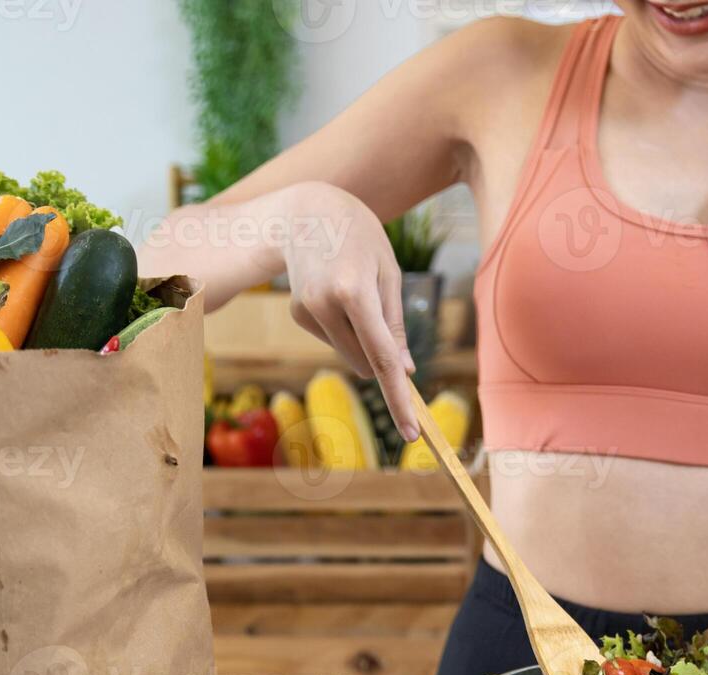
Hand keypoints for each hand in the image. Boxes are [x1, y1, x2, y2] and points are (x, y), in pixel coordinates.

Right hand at [282, 181, 417, 439]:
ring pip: (351, 355)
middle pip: (367, 362)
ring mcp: (305, 311)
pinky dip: (344, 325)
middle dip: (384, 360)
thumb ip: (396, 324)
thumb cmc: (361, 238)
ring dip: (363, 339)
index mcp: (354, 292)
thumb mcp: (389, 273)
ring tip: (356, 289)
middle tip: (389, 325)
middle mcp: (325, 304)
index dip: (398, 399)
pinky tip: (335, 289)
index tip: (411, 431)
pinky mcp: (296, 314)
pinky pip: (334, 338)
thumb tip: (403, 371)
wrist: (306, 211)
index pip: (382, 357)